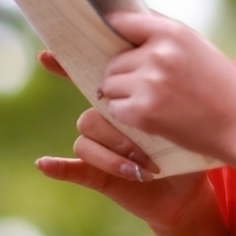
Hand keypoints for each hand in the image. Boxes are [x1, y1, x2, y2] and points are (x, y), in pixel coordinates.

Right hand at [35, 52, 207, 231]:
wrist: (190, 188)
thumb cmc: (188, 144)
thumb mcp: (183, 108)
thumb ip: (164, 80)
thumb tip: (157, 46)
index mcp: (122, 98)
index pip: (91, 77)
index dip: (64, 64)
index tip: (45, 55)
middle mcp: (104, 119)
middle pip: (93, 106)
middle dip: (120, 124)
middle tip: (152, 136)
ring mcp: (98, 146)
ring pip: (87, 134)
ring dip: (116, 151)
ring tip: (147, 165)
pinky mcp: (95, 173)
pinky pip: (72, 166)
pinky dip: (58, 165)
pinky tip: (45, 163)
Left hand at [97, 10, 235, 166]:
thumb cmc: (222, 86)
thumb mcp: (199, 46)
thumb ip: (166, 35)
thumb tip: (128, 23)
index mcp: (173, 33)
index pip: (124, 22)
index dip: (116, 32)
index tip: (113, 40)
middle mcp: (158, 53)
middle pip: (114, 60)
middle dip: (124, 74)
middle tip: (145, 87)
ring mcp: (149, 82)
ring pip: (110, 84)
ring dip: (122, 95)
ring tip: (148, 101)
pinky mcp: (143, 111)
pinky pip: (114, 108)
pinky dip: (125, 114)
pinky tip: (147, 116)